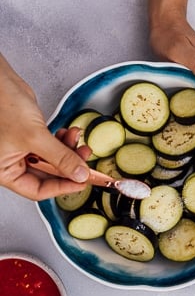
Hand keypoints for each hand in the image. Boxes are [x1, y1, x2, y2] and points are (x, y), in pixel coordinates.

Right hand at [0, 54, 90, 199]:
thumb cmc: (2, 105)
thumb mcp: (35, 137)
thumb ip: (61, 158)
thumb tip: (80, 175)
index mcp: (5, 171)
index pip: (38, 190)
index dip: (62, 188)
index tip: (82, 182)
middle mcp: (12, 163)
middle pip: (48, 175)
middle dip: (68, 167)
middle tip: (85, 161)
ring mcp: (22, 151)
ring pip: (53, 160)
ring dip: (68, 151)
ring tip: (78, 141)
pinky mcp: (31, 137)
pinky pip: (52, 146)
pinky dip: (63, 141)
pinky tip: (69, 133)